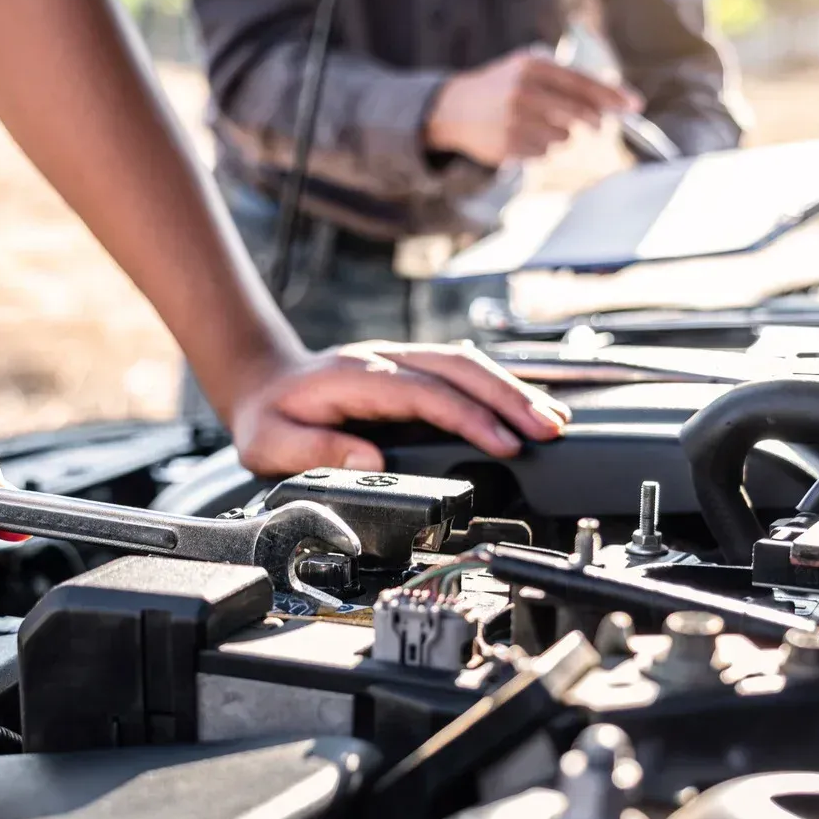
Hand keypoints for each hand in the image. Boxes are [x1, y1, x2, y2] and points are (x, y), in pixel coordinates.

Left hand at [228, 341, 570, 475]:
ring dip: (513, 390)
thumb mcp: (271, 443)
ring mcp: (402, 360)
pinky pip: (463, 372)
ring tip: (554, 422)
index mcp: (356, 378)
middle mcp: (386, 360)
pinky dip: (499, 388)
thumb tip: (367, 458)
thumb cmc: (270, 417)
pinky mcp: (412, 369)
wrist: (264, 382)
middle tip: (549, 430)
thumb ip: (314, 451)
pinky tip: (528, 407)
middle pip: (460, 367)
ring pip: (468, 364)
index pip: (426, 392)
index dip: (468, 416)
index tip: (503, 443)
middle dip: (509, 398)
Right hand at [425, 49, 641, 167]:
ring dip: (562, 137)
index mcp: (533, 67)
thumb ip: (564, 79)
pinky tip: (525, 139)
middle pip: (580, 115)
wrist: (453, 108)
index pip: (583, 83)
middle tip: (598, 127)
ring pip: (564, 139)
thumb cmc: (501, 86)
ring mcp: (515, 121)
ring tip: (541, 128)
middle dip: (595, 123)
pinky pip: (544, 154)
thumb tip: (610, 100)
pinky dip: (542, 150)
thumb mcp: (527, 68)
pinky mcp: (507, 146)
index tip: (635, 106)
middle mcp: (524, 92)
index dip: (612, 96)